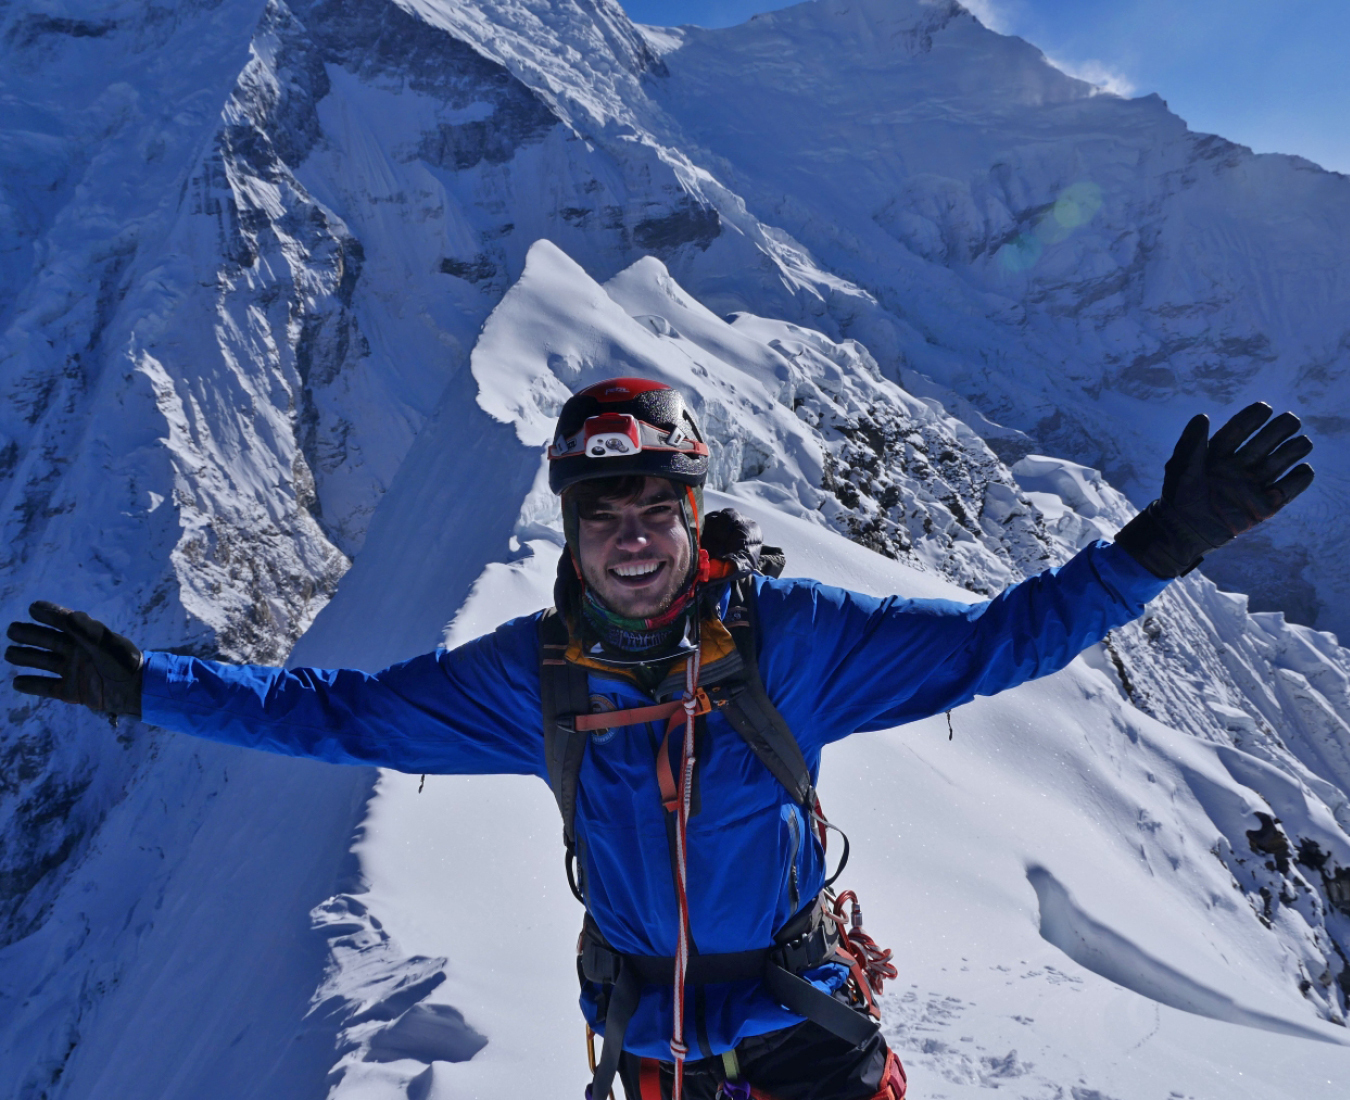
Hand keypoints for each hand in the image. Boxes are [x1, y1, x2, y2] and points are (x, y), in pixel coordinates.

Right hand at [5, 601, 142, 716]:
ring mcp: (72, 671)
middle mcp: (76, 652)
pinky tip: (17, 682)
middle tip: (12, 630)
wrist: (135, 691)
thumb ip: (86, 630)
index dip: (48, 614)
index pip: (63, 622)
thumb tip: (67, 615)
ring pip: (43, 662)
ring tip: (10, 653)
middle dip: (29, 635)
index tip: (32, 607)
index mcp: (86, 637)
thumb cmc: (124, 662)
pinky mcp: (70, 691)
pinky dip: (32, 685)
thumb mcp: (107, 644)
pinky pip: (46, 687)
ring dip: (26, 657)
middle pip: (47, 641)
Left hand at [1116, 402, 1314, 577]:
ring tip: (1302, 442)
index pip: (1240, 429)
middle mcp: (1239, 465)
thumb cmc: (1179, 497)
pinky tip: (1303, 470)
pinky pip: (1288, 490)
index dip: (1253, 417)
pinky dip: (1298, 480)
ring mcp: (1252, 484)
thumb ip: (1192, 443)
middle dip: (1281, 429)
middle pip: (1266, 441)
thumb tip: (1203, 416)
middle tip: (1291, 421)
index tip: (1264, 408)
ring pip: (1280, 461)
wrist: (1182, 530)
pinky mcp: (1264, 506)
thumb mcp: (1181, 468)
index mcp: (1220, 452)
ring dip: (1294, 449)